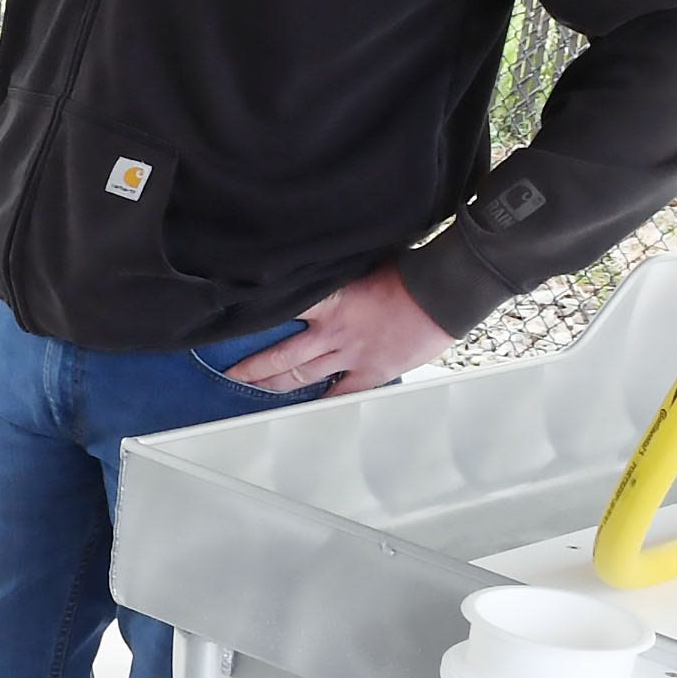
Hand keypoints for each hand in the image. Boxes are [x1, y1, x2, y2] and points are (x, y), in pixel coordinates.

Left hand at [224, 264, 453, 397]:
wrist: (444, 293)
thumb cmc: (410, 274)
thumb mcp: (364, 268)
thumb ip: (337, 280)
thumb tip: (318, 277)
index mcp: (329, 301)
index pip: (282, 310)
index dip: (255, 318)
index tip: (235, 323)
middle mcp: (332, 332)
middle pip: (281, 354)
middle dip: (254, 366)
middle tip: (232, 372)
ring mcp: (350, 355)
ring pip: (301, 375)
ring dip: (275, 384)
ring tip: (255, 389)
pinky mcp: (371, 372)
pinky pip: (339, 395)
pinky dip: (321, 403)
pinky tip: (304, 409)